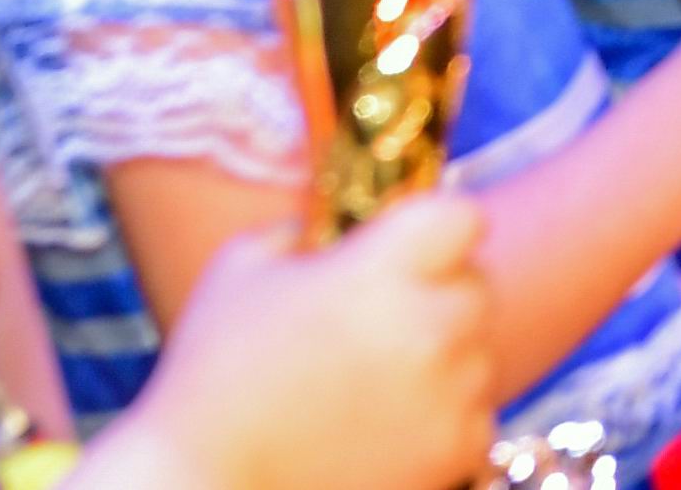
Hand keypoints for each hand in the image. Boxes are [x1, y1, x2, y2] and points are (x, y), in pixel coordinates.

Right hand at [113, 192, 494, 489]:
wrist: (201, 486)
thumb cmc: (210, 374)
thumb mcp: (242, 266)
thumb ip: (306, 228)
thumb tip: (345, 224)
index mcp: (381, 268)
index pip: (462, 217)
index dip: (436, 226)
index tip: (410, 246)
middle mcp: (429, 324)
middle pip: (475, 285)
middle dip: (437, 293)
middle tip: (379, 323)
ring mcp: (448, 392)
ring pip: (478, 352)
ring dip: (444, 358)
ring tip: (370, 382)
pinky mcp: (453, 451)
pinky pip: (476, 416)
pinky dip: (445, 419)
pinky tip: (384, 426)